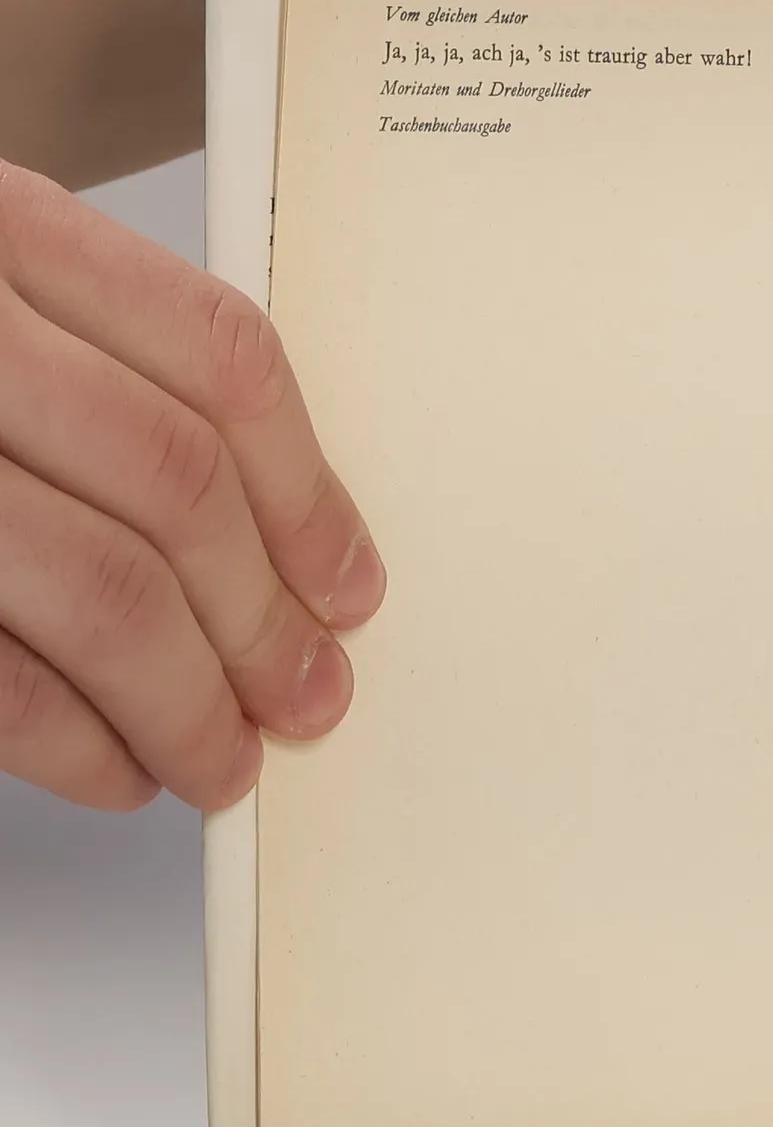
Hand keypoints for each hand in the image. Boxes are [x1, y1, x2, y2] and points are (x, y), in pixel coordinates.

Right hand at [0, 162, 383, 809]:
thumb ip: (90, 372)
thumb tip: (272, 540)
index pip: (217, 357)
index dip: (309, 489)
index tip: (348, 583)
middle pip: (173, 484)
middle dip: (262, 617)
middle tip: (307, 694)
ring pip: (98, 586)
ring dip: (185, 700)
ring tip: (223, 758)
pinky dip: (71, 740)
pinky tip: (115, 769)